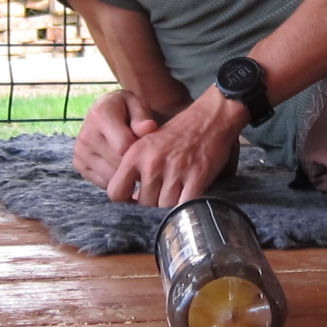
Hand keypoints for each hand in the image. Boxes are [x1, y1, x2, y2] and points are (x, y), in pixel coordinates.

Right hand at [73, 89, 165, 189]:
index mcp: (100, 116)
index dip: (141, 151)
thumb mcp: (138, 106)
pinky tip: (123, 168)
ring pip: (110, 177)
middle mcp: (86, 135)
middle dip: (135, 164)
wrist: (108, 112)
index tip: (149, 148)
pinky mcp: (79, 165)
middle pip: (117, 164)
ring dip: (126, 174)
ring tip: (135, 163)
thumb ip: (143, 118)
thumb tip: (149, 128)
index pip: (124, 146)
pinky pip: (103, 183)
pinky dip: (116, 179)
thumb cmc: (128, 109)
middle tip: (145, 158)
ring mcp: (80, 153)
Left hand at [105, 94, 247, 208]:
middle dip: (152, 206)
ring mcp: (175, 171)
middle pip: (143, 204)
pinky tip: (187, 201)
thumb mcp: (148, 144)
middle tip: (161, 200)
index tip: (136, 202)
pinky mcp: (197, 177)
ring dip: (169, 208)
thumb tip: (134, 200)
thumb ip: (137, 169)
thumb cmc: (179, 132)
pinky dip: (185, 208)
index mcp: (135, 154)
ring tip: (174, 200)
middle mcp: (152, 163)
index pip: (116, 192)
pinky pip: (184, 205)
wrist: (210, 117)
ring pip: (163, 208)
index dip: (125, 202)